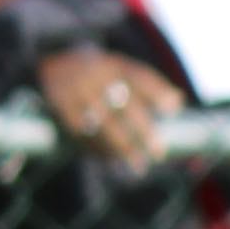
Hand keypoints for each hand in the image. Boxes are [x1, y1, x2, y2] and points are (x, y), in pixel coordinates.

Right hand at [33, 49, 174, 167]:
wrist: (52, 63)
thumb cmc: (100, 74)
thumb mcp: (121, 70)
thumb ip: (149, 85)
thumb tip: (177, 103)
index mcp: (115, 65)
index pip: (139, 77)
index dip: (157, 92)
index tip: (174, 109)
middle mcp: (96, 76)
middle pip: (123, 105)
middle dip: (143, 131)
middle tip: (158, 153)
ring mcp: (77, 91)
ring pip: (103, 123)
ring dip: (122, 146)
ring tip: (137, 165)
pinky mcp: (61, 106)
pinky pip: (81, 132)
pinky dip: (97, 147)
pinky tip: (111, 159)